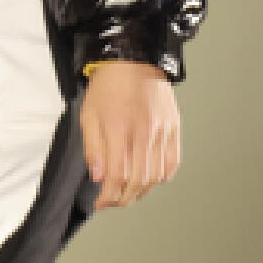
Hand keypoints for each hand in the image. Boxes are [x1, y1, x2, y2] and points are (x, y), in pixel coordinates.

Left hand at [80, 61, 180, 208]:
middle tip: (113, 202)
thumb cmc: (108, 86)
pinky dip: (162, 177)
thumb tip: (99, 177)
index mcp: (119, 129)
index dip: (108, 197)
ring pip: (156, 176)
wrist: (133, 58)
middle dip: (123, 199)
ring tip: (129, 193)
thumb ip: (93, 148)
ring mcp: (162, 131)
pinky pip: (172, 162)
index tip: (100, 204)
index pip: (117, 176)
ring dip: (142, 191)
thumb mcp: (88, 115)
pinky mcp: (173, 127)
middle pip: (138, 181)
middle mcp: (144, 132)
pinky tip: (150, 180)